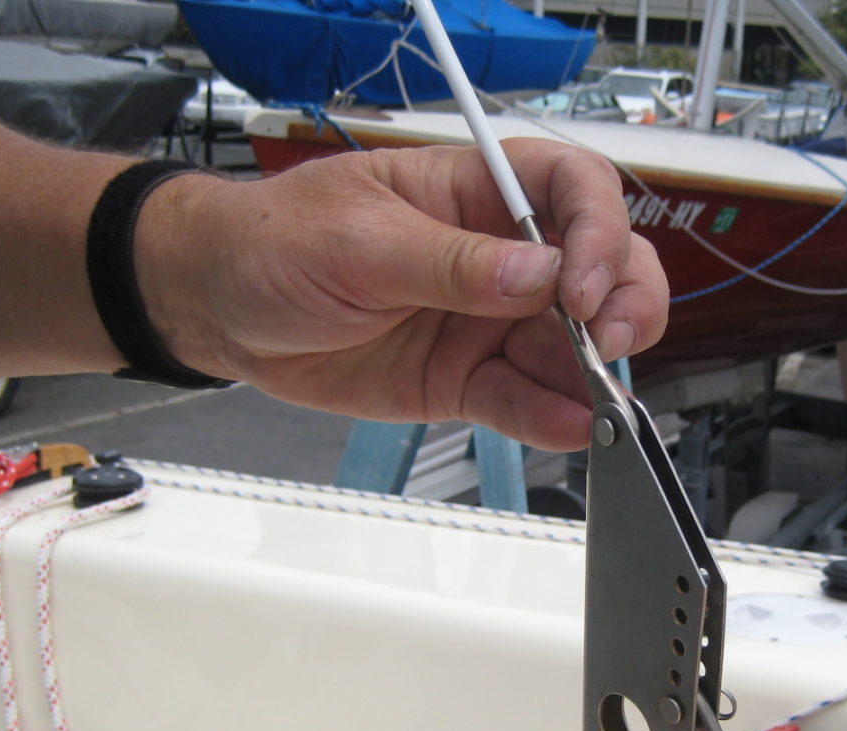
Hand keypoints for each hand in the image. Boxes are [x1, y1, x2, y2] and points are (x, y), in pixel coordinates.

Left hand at [139, 141, 668, 450]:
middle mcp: (496, 254)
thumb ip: (450, 263)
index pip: (570, 188)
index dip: (598, 229)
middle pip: (599, 268)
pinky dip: (552, 417)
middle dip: (624, 303)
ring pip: (571, 345)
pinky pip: (523, 399)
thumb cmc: (275, 243)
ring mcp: (486, 321)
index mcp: (473, 190)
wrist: (222, 310)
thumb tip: (535, 274)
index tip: (583, 282)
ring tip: (599, 406)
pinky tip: (569, 426)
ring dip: (594, 375)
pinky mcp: (466, 379)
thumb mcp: (358, 240)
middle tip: (607, 342)